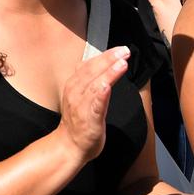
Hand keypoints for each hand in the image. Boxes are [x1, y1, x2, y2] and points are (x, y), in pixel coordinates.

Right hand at [55, 46, 128, 163]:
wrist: (69, 146)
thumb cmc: (78, 121)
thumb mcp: (81, 96)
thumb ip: (89, 81)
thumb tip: (102, 66)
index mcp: (74, 84)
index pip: (89, 65)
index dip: (104, 56)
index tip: (119, 49)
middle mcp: (75, 91)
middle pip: (92, 70)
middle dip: (109, 59)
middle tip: (124, 51)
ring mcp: (81, 105)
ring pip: (94, 84)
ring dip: (108, 72)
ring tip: (121, 63)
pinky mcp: (88, 118)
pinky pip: (94, 104)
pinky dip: (100, 94)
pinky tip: (107, 86)